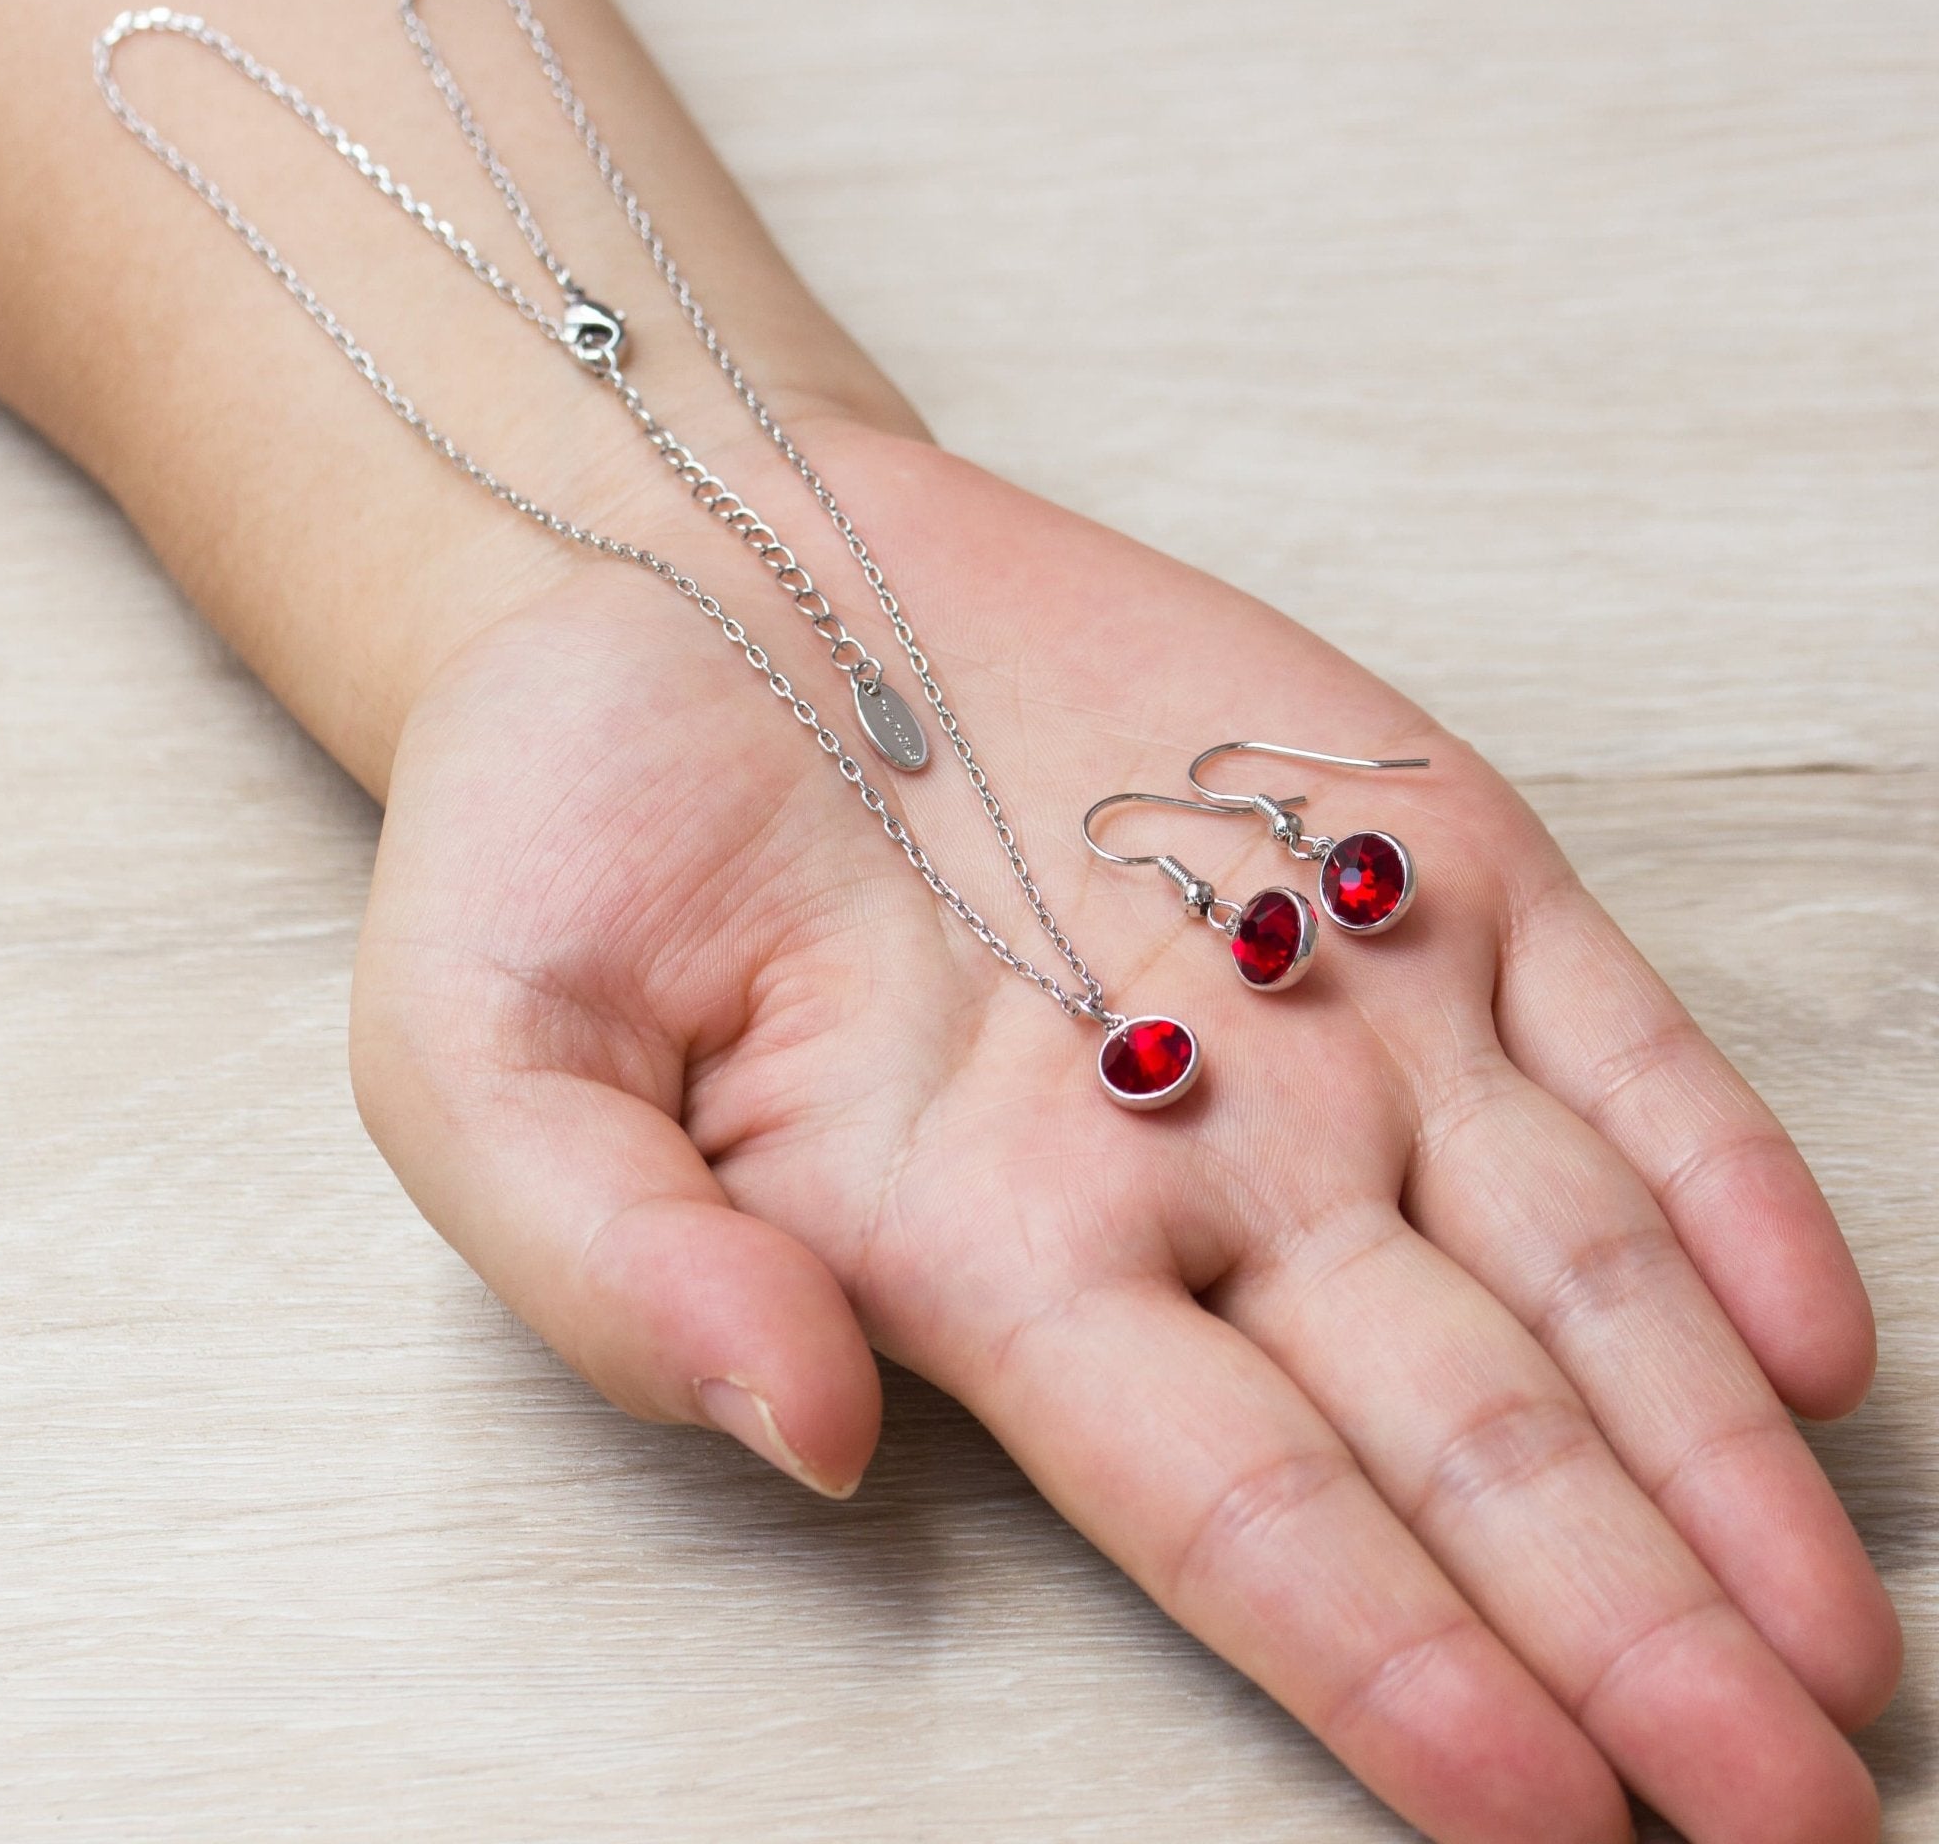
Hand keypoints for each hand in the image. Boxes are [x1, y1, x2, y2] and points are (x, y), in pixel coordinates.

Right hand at [351, 417, 1897, 1843]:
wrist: (693, 571)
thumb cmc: (564, 829)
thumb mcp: (485, 1052)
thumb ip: (618, 1263)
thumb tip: (804, 1427)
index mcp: (982, 1245)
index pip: (1225, 1502)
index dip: (1384, 1661)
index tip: (1543, 1823)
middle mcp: (1189, 1160)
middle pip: (1447, 1433)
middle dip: (1620, 1631)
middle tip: (1793, 1820)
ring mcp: (1320, 1003)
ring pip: (1567, 1262)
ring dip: (1706, 1451)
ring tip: (1835, 1643)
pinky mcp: (1399, 841)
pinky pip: (1606, 1034)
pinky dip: (1715, 1171)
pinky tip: (1803, 1334)